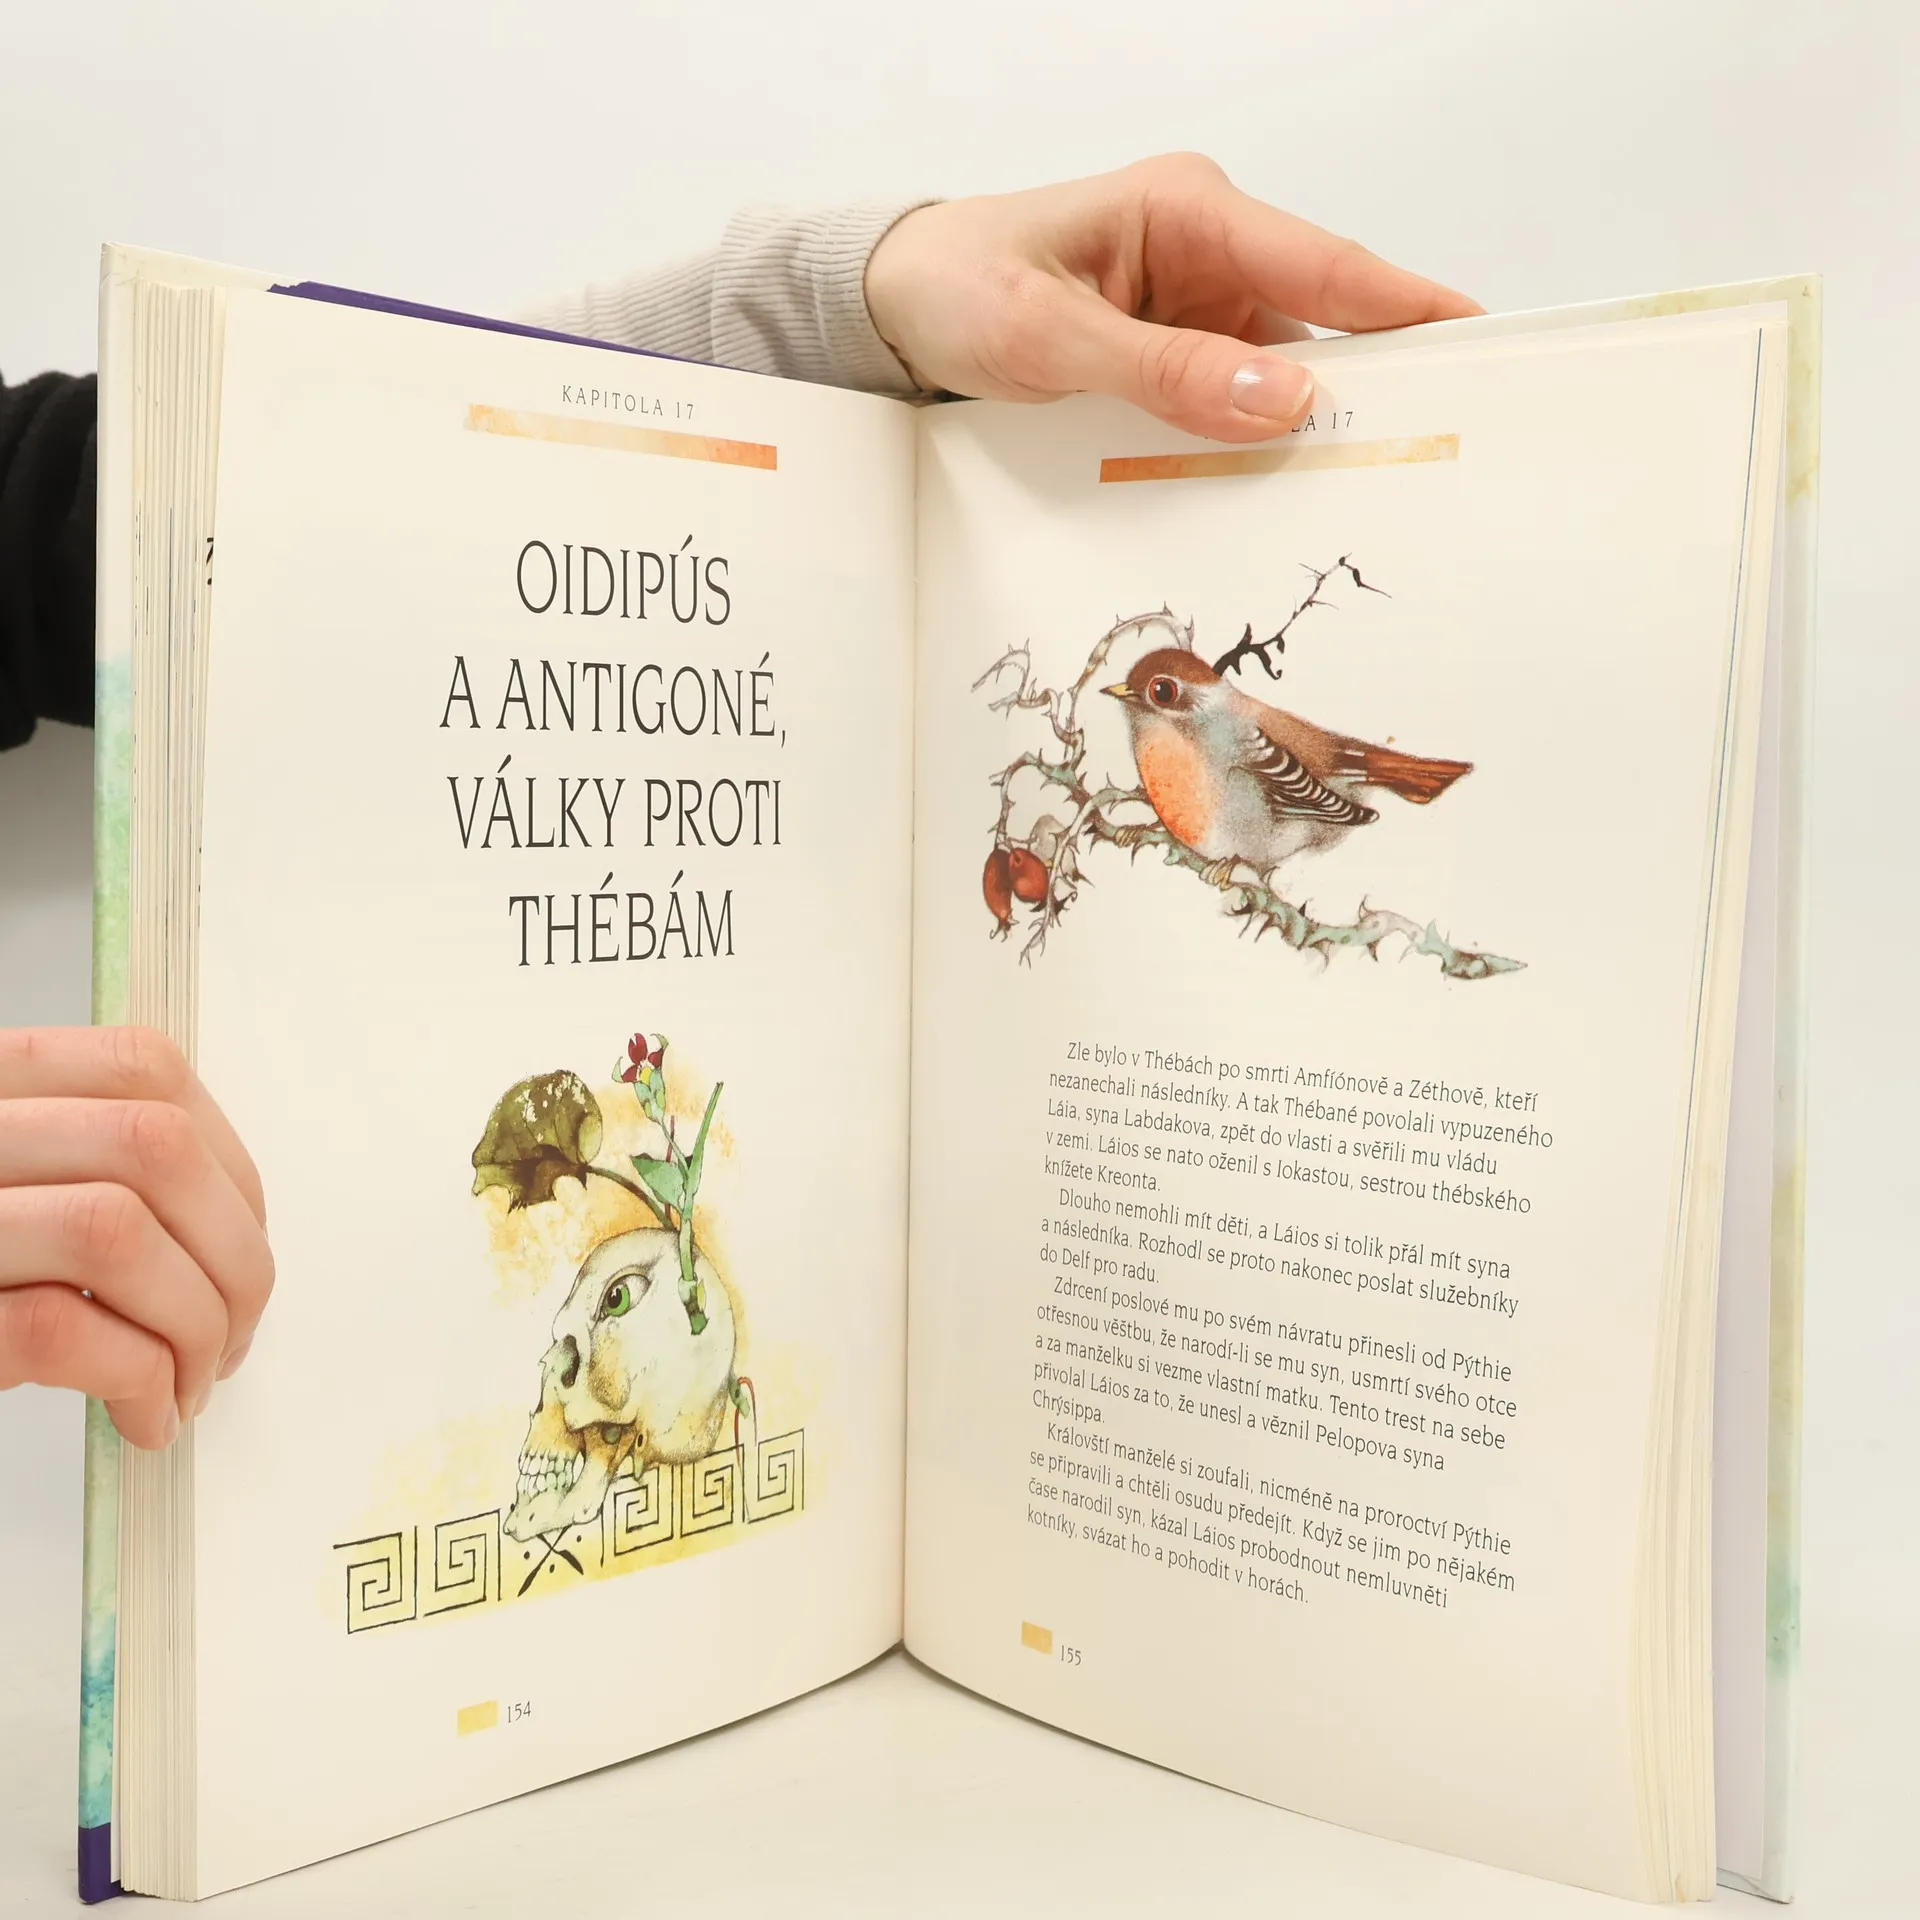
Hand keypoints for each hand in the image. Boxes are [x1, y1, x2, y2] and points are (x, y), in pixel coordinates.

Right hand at [0, 1027, 272, 1448]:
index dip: (227, 1166)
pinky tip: (143, 1415)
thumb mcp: (25, 1194)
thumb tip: (232, 1223)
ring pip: (115, 1233)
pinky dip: (136, 1379)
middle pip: (151, 1148)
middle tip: (235, 1335)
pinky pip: (57, 1330)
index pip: (146, 1072)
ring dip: (193, 1323)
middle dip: (232, 1253)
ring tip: (192, 1384)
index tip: (243, 1244)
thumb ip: (92, 1167)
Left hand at [865, 152, 1479, 440]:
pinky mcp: (1175, 355)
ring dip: (1305, 430)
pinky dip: (1252, 445)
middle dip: (1373, 382)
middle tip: (1438, 445)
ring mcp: (1194, 306)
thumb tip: (1283, 397)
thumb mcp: (1049, 335)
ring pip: (1281, 372)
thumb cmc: (957, 287)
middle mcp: (1206, 251)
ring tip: (1361, 492)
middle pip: (1321, 320)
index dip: (1410, 307)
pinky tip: (1273, 491)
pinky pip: (1234, 401)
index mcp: (1188, 210)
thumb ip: (1165, 370)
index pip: (1325, 261)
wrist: (891, 305)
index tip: (1483, 343)